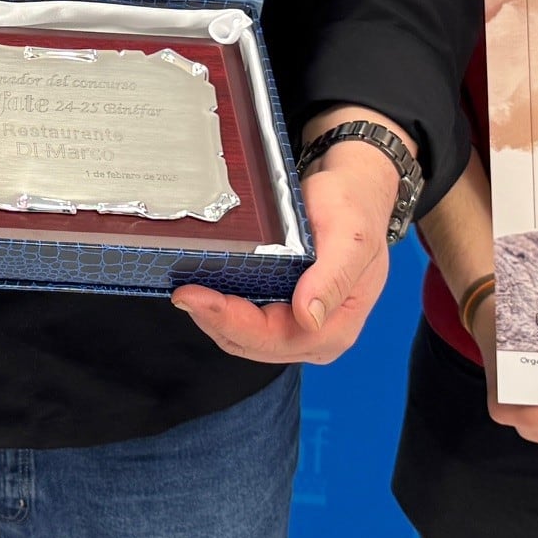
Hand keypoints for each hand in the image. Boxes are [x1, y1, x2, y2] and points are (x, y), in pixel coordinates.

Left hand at [172, 111, 403, 364]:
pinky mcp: (284, 315)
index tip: (195, 297)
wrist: (356, 192)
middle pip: (253, 344)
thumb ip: (333, 277)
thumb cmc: (355, 209)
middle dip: (214, 321)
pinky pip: (246, 323)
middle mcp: (317, 337)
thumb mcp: (350, 236)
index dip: (231, 321)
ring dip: (214, 318)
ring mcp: (299, 329)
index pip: (274, 338)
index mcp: (336, 327)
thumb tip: (309, 317)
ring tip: (187, 290)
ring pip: (244, 339)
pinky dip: (223, 310)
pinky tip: (205, 290)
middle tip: (181, 292)